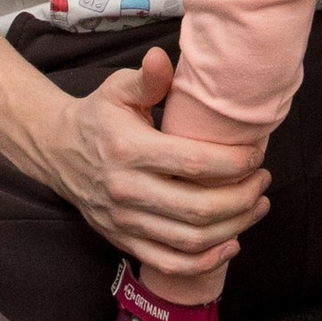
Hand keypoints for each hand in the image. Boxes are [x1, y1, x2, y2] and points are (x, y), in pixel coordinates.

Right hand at [42, 46, 267, 296]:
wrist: (58, 151)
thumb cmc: (98, 116)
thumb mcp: (118, 89)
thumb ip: (147, 79)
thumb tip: (162, 57)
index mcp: (129, 150)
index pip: (193, 165)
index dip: (234, 163)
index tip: (257, 154)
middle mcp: (126, 191)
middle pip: (198, 208)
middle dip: (242, 197)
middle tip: (263, 179)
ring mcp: (124, 222)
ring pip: (190, 239)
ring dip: (234, 227)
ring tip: (258, 205)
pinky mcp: (123, 241)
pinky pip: (170, 263)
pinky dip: (206, 261)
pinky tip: (231, 242)